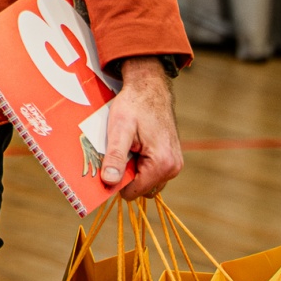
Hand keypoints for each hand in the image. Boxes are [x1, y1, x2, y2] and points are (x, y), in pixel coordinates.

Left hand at [97, 57, 182, 198]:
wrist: (149, 89)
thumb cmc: (133, 106)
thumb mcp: (119, 130)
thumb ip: (115, 157)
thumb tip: (109, 182)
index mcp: (162, 164)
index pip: (134, 191)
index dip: (116, 182)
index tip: (105, 167)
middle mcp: (173, 168)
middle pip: (142, 189)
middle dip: (126, 176)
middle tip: (115, 154)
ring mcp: (175, 164)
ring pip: (147, 182)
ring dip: (133, 171)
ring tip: (125, 149)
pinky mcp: (172, 159)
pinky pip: (153, 172)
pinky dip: (140, 165)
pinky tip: (132, 148)